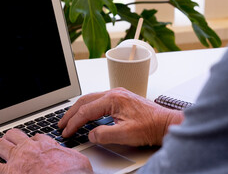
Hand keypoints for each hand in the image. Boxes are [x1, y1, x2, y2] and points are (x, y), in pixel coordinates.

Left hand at [0, 129, 92, 173]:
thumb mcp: (77, 159)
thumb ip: (67, 154)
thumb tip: (67, 154)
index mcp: (45, 145)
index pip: (34, 137)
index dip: (31, 141)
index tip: (30, 145)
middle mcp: (29, 149)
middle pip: (13, 136)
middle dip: (7, 139)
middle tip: (3, 146)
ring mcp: (17, 160)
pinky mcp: (10, 173)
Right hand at [58, 88, 182, 145]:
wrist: (166, 123)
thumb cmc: (150, 126)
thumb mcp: (125, 134)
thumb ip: (104, 134)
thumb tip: (91, 134)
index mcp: (113, 99)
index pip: (86, 111)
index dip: (74, 123)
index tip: (66, 132)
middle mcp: (114, 93)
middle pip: (85, 101)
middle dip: (71, 113)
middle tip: (62, 124)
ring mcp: (117, 94)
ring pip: (91, 99)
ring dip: (79, 109)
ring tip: (70, 119)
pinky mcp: (121, 98)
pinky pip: (99, 100)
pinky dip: (89, 108)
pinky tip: (87, 115)